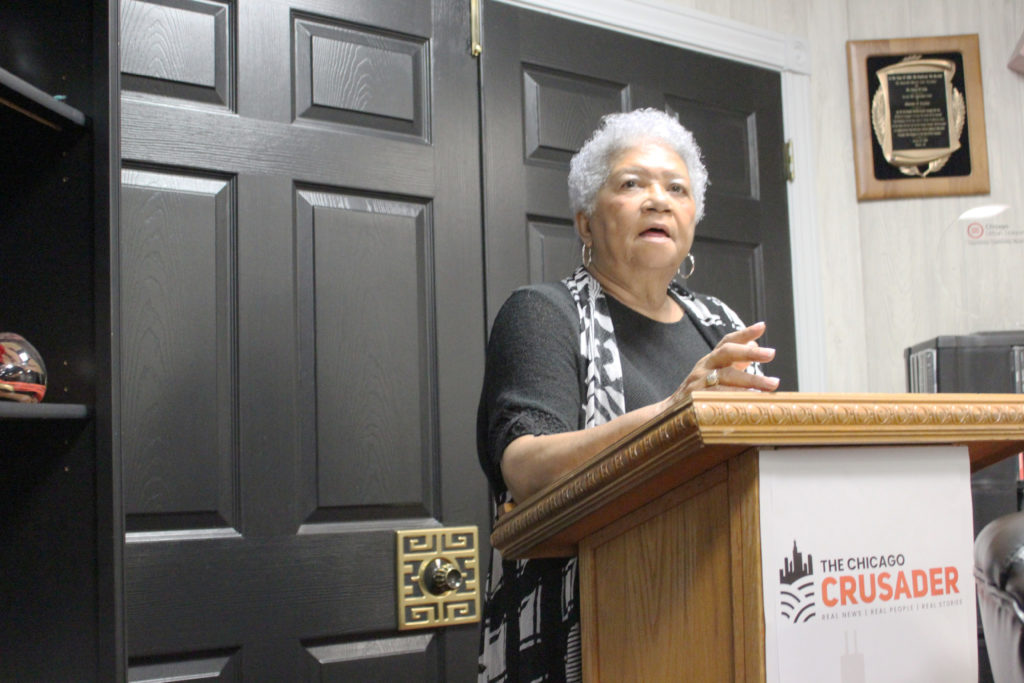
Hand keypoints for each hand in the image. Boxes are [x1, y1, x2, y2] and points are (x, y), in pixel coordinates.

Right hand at [665, 322, 779, 405]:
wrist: (670, 414)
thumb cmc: (698, 393)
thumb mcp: (714, 374)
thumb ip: (735, 361)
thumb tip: (755, 345)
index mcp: (711, 361)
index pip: (727, 342)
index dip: (744, 333)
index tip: (761, 326)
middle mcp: (704, 368)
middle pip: (726, 352)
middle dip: (749, 352)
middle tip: (772, 353)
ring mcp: (698, 383)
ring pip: (726, 376)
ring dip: (751, 380)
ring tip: (772, 385)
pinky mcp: (696, 400)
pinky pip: (719, 397)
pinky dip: (736, 398)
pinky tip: (752, 400)